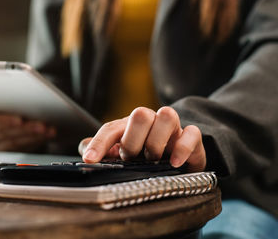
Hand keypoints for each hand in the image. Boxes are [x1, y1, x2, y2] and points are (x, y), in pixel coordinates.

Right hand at [0, 109, 55, 151]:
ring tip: (47, 130)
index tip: (20, 120)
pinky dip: (37, 140)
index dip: (4, 121)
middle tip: (41, 125)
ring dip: (34, 136)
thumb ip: (7, 104)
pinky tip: (46, 135)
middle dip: (26, 129)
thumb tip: (26, 100)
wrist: (0, 121)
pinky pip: (23, 149)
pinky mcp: (6, 154)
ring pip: (15, 143)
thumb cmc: (0, 108)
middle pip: (5, 134)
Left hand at [78, 107, 205, 170]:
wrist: (180, 159)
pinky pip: (192, 133)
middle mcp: (151, 122)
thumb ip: (104, 151)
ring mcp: (173, 128)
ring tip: (154, 159)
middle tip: (131, 158)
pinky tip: (174, 163)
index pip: (111, 129)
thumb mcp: (124, 155)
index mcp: (130, 126)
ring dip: (156, 141)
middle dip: (133, 140)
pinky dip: (182, 148)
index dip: (99, 143)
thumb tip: (84, 148)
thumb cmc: (146, 155)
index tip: (90, 160)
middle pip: (140, 114)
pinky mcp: (193, 139)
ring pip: (167, 115)